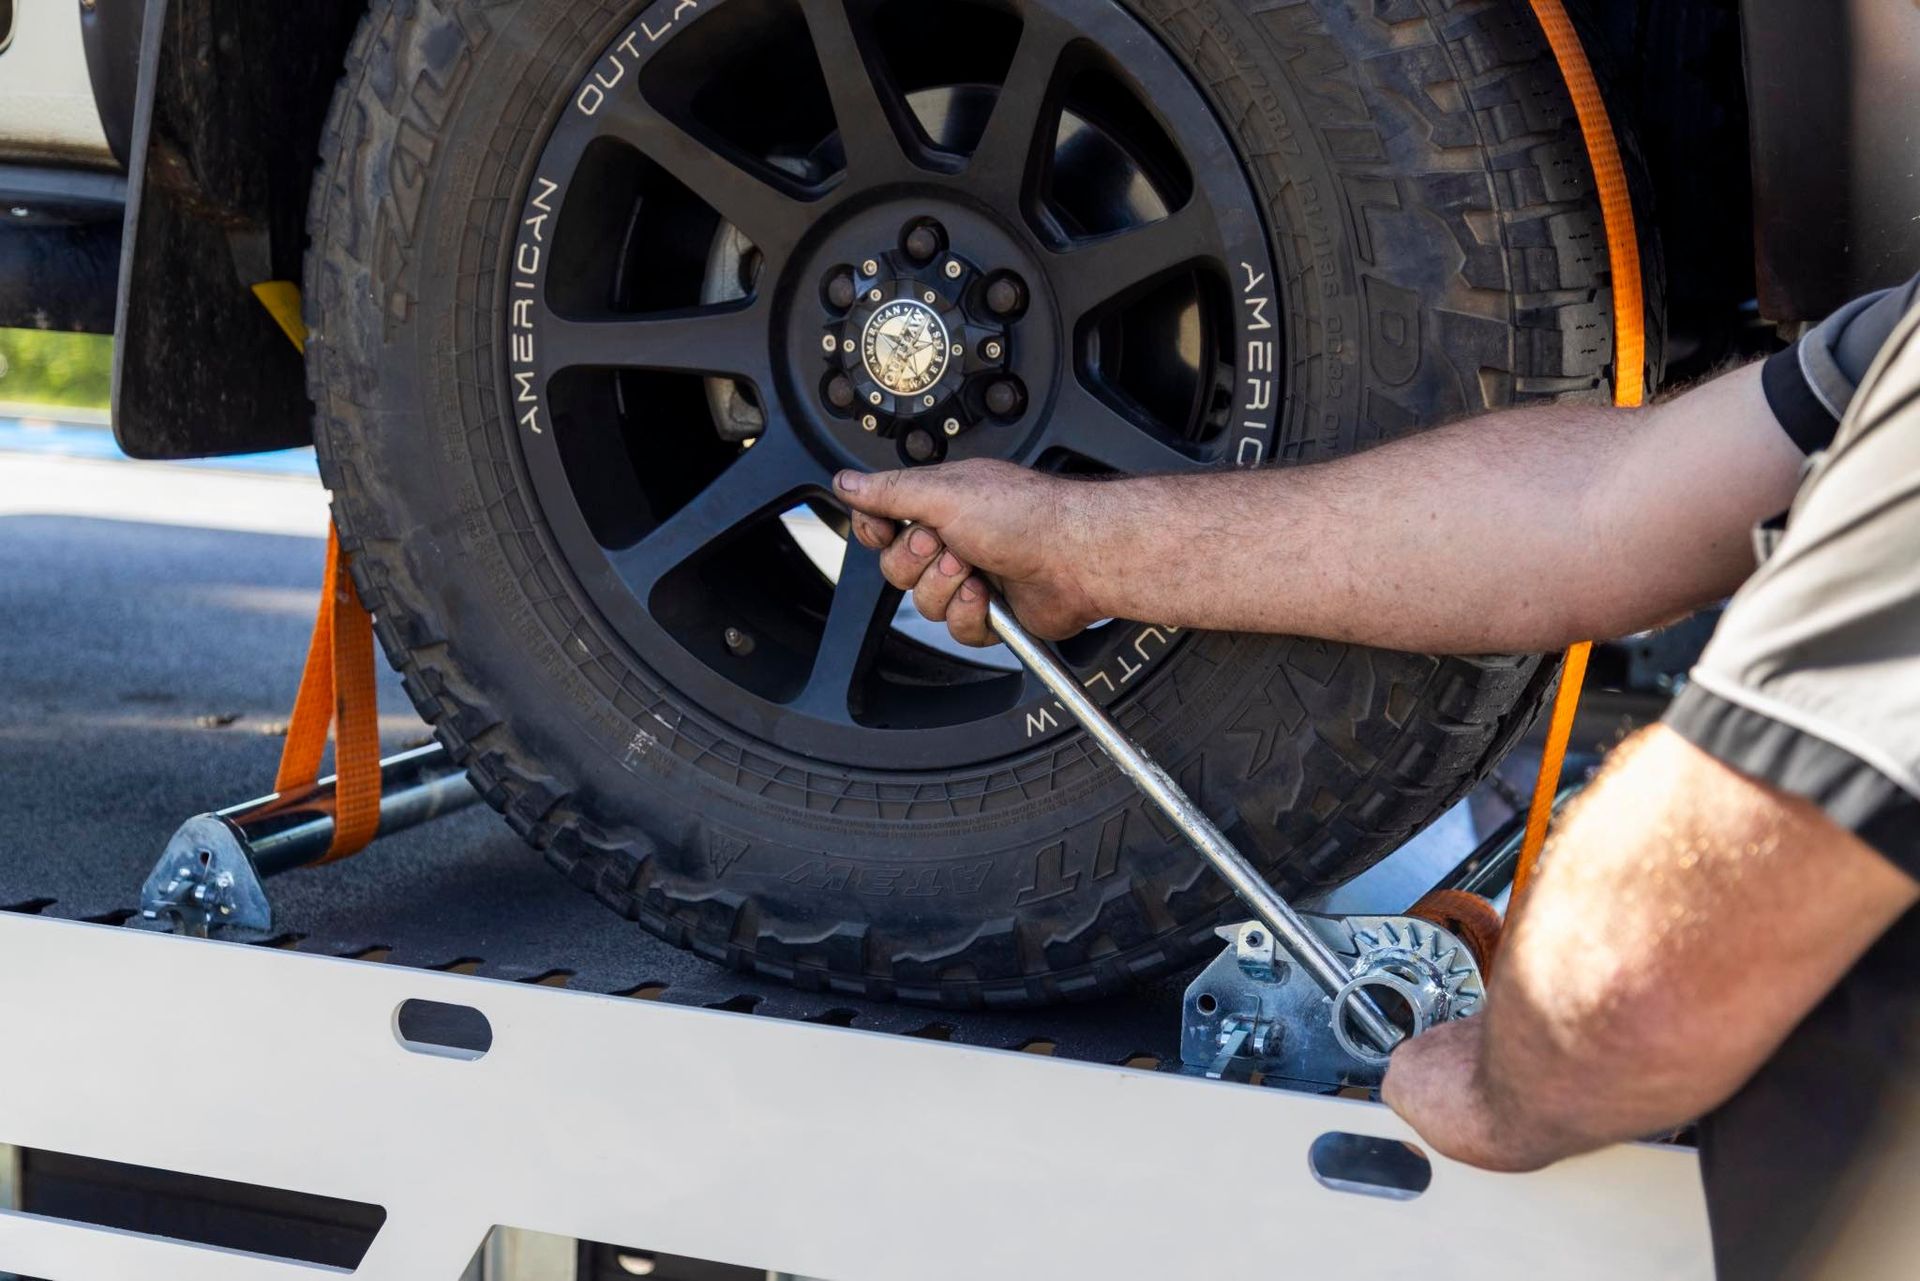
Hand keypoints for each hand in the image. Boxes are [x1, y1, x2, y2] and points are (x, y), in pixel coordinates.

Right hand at [833, 459, 1101, 645]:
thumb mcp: (945, 492)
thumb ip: (890, 491)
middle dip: (918, 562)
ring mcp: (973, 577)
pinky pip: (956, 630)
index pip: (882, 522)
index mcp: (942, 503)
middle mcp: (955, 538)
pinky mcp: (992, 614)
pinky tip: (988, 597)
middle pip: (897, 569)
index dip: (877, 531)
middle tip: (948, 544)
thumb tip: (846, 481)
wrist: (1077, 557)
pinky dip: (969, 615)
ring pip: (924, 603)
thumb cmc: (1027, 515)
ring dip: (946, 589)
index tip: (884, 529)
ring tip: (976, 569)